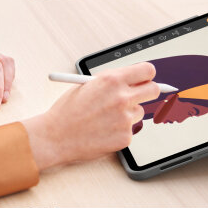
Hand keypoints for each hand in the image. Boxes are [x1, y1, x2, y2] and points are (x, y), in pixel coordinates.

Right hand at [21, 62, 160, 170]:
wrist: (54, 137)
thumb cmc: (67, 111)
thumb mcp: (86, 85)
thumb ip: (111, 80)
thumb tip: (133, 78)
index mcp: (112, 80)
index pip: (147, 71)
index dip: (146, 75)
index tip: (143, 79)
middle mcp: (122, 98)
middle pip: (153, 90)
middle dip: (147, 92)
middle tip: (137, 96)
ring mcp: (125, 119)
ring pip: (139, 112)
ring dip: (127, 114)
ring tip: (104, 119)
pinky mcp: (125, 137)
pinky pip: (129, 129)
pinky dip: (119, 130)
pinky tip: (102, 131)